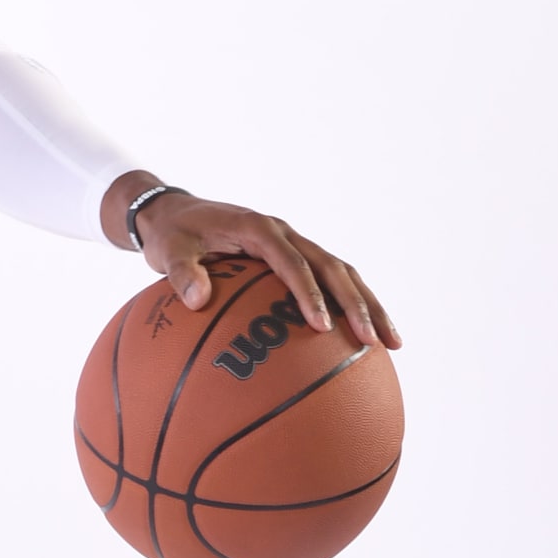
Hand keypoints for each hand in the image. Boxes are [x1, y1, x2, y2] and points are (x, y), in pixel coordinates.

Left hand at [106, 179, 401, 349]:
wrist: (174, 214)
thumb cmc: (171, 236)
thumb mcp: (168, 251)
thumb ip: (181, 273)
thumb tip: (196, 300)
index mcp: (257, 228)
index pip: (291, 260)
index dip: (309, 292)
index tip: (321, 326)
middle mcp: (284, 233)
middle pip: (332, 266)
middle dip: (356, 303)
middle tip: (372, 340)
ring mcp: (294, 245)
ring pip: (342, 274)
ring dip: (368, 306)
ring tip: (390, 344)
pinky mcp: (296, 258)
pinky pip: (331, 281)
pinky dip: (353, 307)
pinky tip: (367, 341)